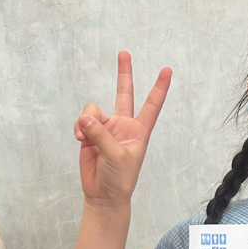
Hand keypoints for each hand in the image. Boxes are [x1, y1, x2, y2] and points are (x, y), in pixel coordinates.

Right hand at [74, 51, 171, 206]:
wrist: (103, 195)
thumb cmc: (120, 179)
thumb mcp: (116, 156)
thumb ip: (101, 134)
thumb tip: (86, 117)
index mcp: (139, 131)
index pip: (152, 105)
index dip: (159, 87)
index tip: (167, 70)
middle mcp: (123, 126)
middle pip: (124, 93)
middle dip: (124, 73)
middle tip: (124, 53)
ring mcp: (106, 128)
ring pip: (93, 109)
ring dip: (87, 119)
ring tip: (85, 135)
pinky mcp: (90, 134)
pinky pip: (82, 120)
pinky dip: (79, 127)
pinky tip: (80, 139)